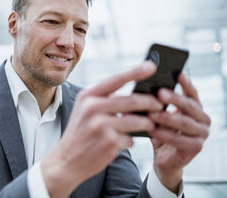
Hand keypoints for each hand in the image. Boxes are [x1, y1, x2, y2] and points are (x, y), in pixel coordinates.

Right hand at [41, 61, 163, 197]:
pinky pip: (131, 138)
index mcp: (88, 96)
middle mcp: (93, 108)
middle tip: (160, 105)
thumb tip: (137, 94)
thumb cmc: (81, 133)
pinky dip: (130, 140)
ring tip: (149, 125)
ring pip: (137, 121)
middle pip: (132, 100)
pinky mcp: (109, 142)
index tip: (151, 65)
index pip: (116, 79)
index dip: (136, 71)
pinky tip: (123, 141)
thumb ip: (105, 100)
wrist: (66, 161)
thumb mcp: (85, 110)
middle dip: (151, 102)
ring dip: (147, 124)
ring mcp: (101, 125)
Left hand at [149, 73, 210, 193]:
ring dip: (167, 118)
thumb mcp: (157, 115)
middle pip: (190, 106)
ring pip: (185, 123)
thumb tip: (138, 88)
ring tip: (151, 114)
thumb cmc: (160, 132)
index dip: (186, 83)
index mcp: (195, 107)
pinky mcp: (197, 147)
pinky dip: (165, 134)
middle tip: (159, 92)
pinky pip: (180, 140)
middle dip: (174, 98)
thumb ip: (154, 103)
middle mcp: (203, 118)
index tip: (178, 73)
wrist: (163, 159)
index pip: (192, 92)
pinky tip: (152, 130)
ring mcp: (203, 134)